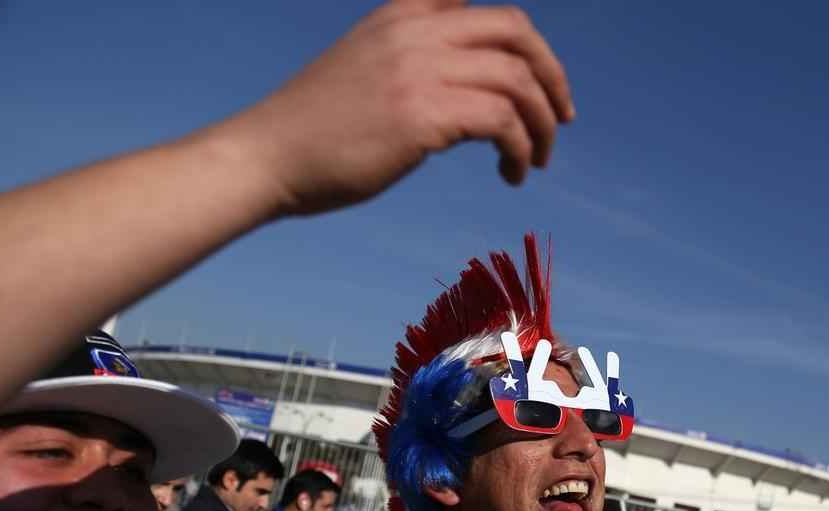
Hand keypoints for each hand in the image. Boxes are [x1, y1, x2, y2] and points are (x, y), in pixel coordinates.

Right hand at [221, 0, 574, 214]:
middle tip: (561, 119)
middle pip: (517, 30)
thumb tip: (469, 88)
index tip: (541, 77)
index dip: (523, 37)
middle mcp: (416, 31)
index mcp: (403, 13)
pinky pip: (503, 122)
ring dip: (542, 125)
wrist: (268, 157)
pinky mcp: (423, 115)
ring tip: (535, 161)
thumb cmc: (316, 129)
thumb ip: (416, 59)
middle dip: (553, 75)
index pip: (479, 1)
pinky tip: (510, 175)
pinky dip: (519, 151)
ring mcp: (420, 69)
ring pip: (518, 79)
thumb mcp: (367, 66)